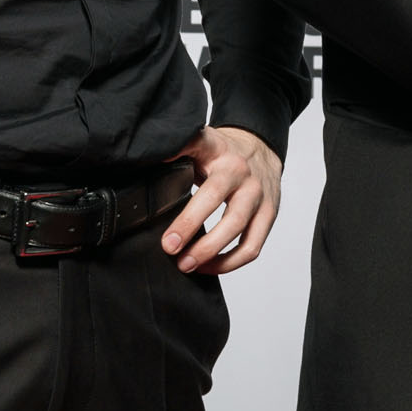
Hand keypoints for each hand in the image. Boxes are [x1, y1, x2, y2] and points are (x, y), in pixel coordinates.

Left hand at [165, 124, 283, 273]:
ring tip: (186, 264)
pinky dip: (229, 263)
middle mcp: (240, 171)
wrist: (261, 149)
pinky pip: (251, 246)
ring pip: (237, 227)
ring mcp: (258, 194)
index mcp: (217, 149)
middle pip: (215, 198)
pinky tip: (208, 267)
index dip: (178, 153)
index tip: (160, 170)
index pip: (197, 145)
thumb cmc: (223, 154)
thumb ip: (177, 149)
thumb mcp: (199, 143)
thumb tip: (143, 159)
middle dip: (189, 225)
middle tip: (169, 247)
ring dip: (210, 252)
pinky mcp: (269, 214)